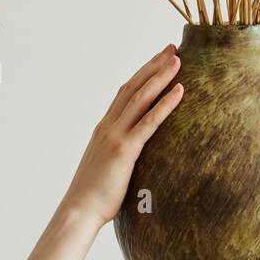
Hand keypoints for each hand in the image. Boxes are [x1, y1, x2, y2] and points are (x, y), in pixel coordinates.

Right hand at [62, 44, 183, 227]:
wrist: (79, 211)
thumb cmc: (94, 197)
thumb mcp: (107, 169)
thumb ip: (119, 156)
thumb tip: (134, 159)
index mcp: (104, 129)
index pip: (124, 94)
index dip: (142, 75)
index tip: (157, 61)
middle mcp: (108, 126)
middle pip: (133, 87)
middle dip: (153, 66)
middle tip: (172, 48)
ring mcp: (115, 136)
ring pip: (141, 97)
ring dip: (160, 77)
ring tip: (178, 60)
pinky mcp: (125, 150)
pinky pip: (149, 122)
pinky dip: (165, 104)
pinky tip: (180, 91)